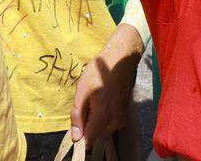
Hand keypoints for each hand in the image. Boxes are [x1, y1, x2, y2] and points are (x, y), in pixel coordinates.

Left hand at [70, 23, 143, 143]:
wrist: (120, 60)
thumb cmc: (99, 73)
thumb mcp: (81, 91)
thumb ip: (77, 116)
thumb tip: (76, 137)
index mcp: (103, 117)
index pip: (89, 140)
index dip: (80, 134)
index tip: (77, 120)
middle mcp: (115, 123)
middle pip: (95, 135)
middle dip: (87, 125)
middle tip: (86, 104)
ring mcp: (121, 120)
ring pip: (102, 130)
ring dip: (95, 120)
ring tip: (94, 100)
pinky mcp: (124, 116)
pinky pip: (109, 124)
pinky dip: (103, 117)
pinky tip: (102, 100)